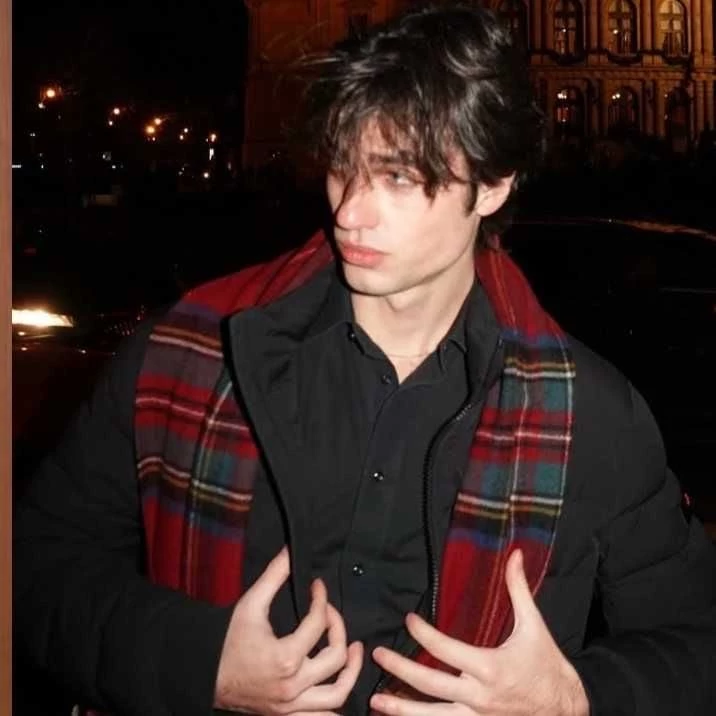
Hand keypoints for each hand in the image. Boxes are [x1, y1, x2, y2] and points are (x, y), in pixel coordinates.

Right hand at [215, 546, 362, 713]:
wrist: (205, 673)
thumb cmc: (227, 640)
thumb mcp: (250, 604)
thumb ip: (274, 575)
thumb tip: (291, 551)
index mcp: (285, 657)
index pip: (318, 623)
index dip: (322, 599)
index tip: (317, 588)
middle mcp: (292, 686)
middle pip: (336, 658)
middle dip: (339, 629)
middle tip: (331, 614)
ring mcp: (291, 705)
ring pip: (337, 695)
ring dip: (351, 672)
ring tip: (353, 652)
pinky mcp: (287, 715)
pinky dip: (335, 707)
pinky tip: (339, 685)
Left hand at [370, 550, 588, 714]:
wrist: (566, 709)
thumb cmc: (548, 666)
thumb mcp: (534, 626)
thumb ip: (518, 589)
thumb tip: (516, 555)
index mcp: (491, 668)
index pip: (446, 650)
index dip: (424, 634)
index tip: (409, 620)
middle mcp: (480, 696)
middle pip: (430, 684)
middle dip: (401, 669)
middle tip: (378, 655)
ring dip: (402, 709)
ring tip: (376, 701)